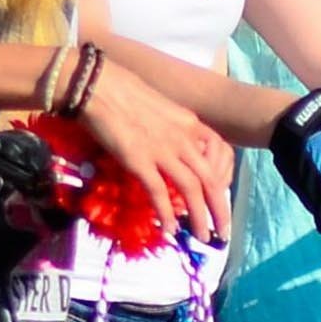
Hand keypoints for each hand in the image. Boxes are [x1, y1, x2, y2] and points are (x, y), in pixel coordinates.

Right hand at [77, 61, 235, 242]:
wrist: (97, 84)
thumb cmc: (123, 90)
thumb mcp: (160, 107)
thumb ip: (173, 128)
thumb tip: (173, 149)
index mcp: (189, 123)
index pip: (219, 155)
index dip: (223, 179)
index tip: (220, 197)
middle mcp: (182, 138)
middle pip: (211, 179)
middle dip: (219, 209)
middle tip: (224, 231)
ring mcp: (162, 150)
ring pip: (191, 190)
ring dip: (199, 217)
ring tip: (202, 237)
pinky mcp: (138, 160)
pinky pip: (159, 193)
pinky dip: (166, 214)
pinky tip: (169, 230)